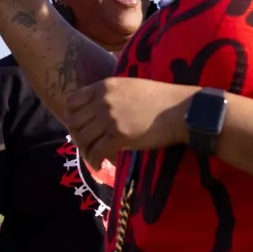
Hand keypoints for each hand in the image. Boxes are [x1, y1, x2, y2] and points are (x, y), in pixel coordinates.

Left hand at [64, 77, 196, 162]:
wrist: (180, 109)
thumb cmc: (160, 97)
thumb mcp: (130, 86)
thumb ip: (110, 95)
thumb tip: (98, 110)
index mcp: (104, 86)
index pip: (72, 101)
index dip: (73, 117)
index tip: (81, 127)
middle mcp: (102, 101)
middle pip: (74, 122)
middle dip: (77, 136)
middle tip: (87, 145)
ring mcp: (109, 118)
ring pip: (82, 138)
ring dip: (85, 150)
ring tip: (93, 157)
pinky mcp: (118, 136)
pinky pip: (96, 152)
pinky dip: (95, 161)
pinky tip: (100, 165)